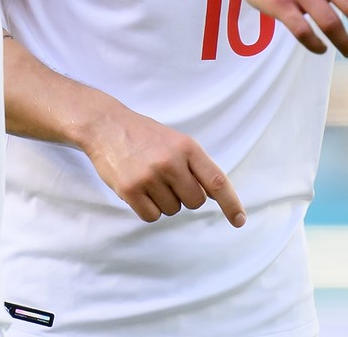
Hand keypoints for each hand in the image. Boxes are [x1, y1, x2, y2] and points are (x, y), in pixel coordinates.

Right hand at [82, 100, 245, 227]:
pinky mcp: (130, 190)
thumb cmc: (147, 136)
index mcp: (188, 148)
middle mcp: (171, 162)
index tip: (240, 220)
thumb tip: (217, 196)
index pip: (216, 181)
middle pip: (195, 202)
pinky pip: (151, 216)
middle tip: (169, 179)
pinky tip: (139, 189)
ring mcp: (149, 176)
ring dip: (165, 201)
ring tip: (150, 178)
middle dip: (186, 197)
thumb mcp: (177, 142)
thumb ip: (197, 166)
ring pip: (172, 210)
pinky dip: (148, 208)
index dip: (231, 203)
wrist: (107, 126)